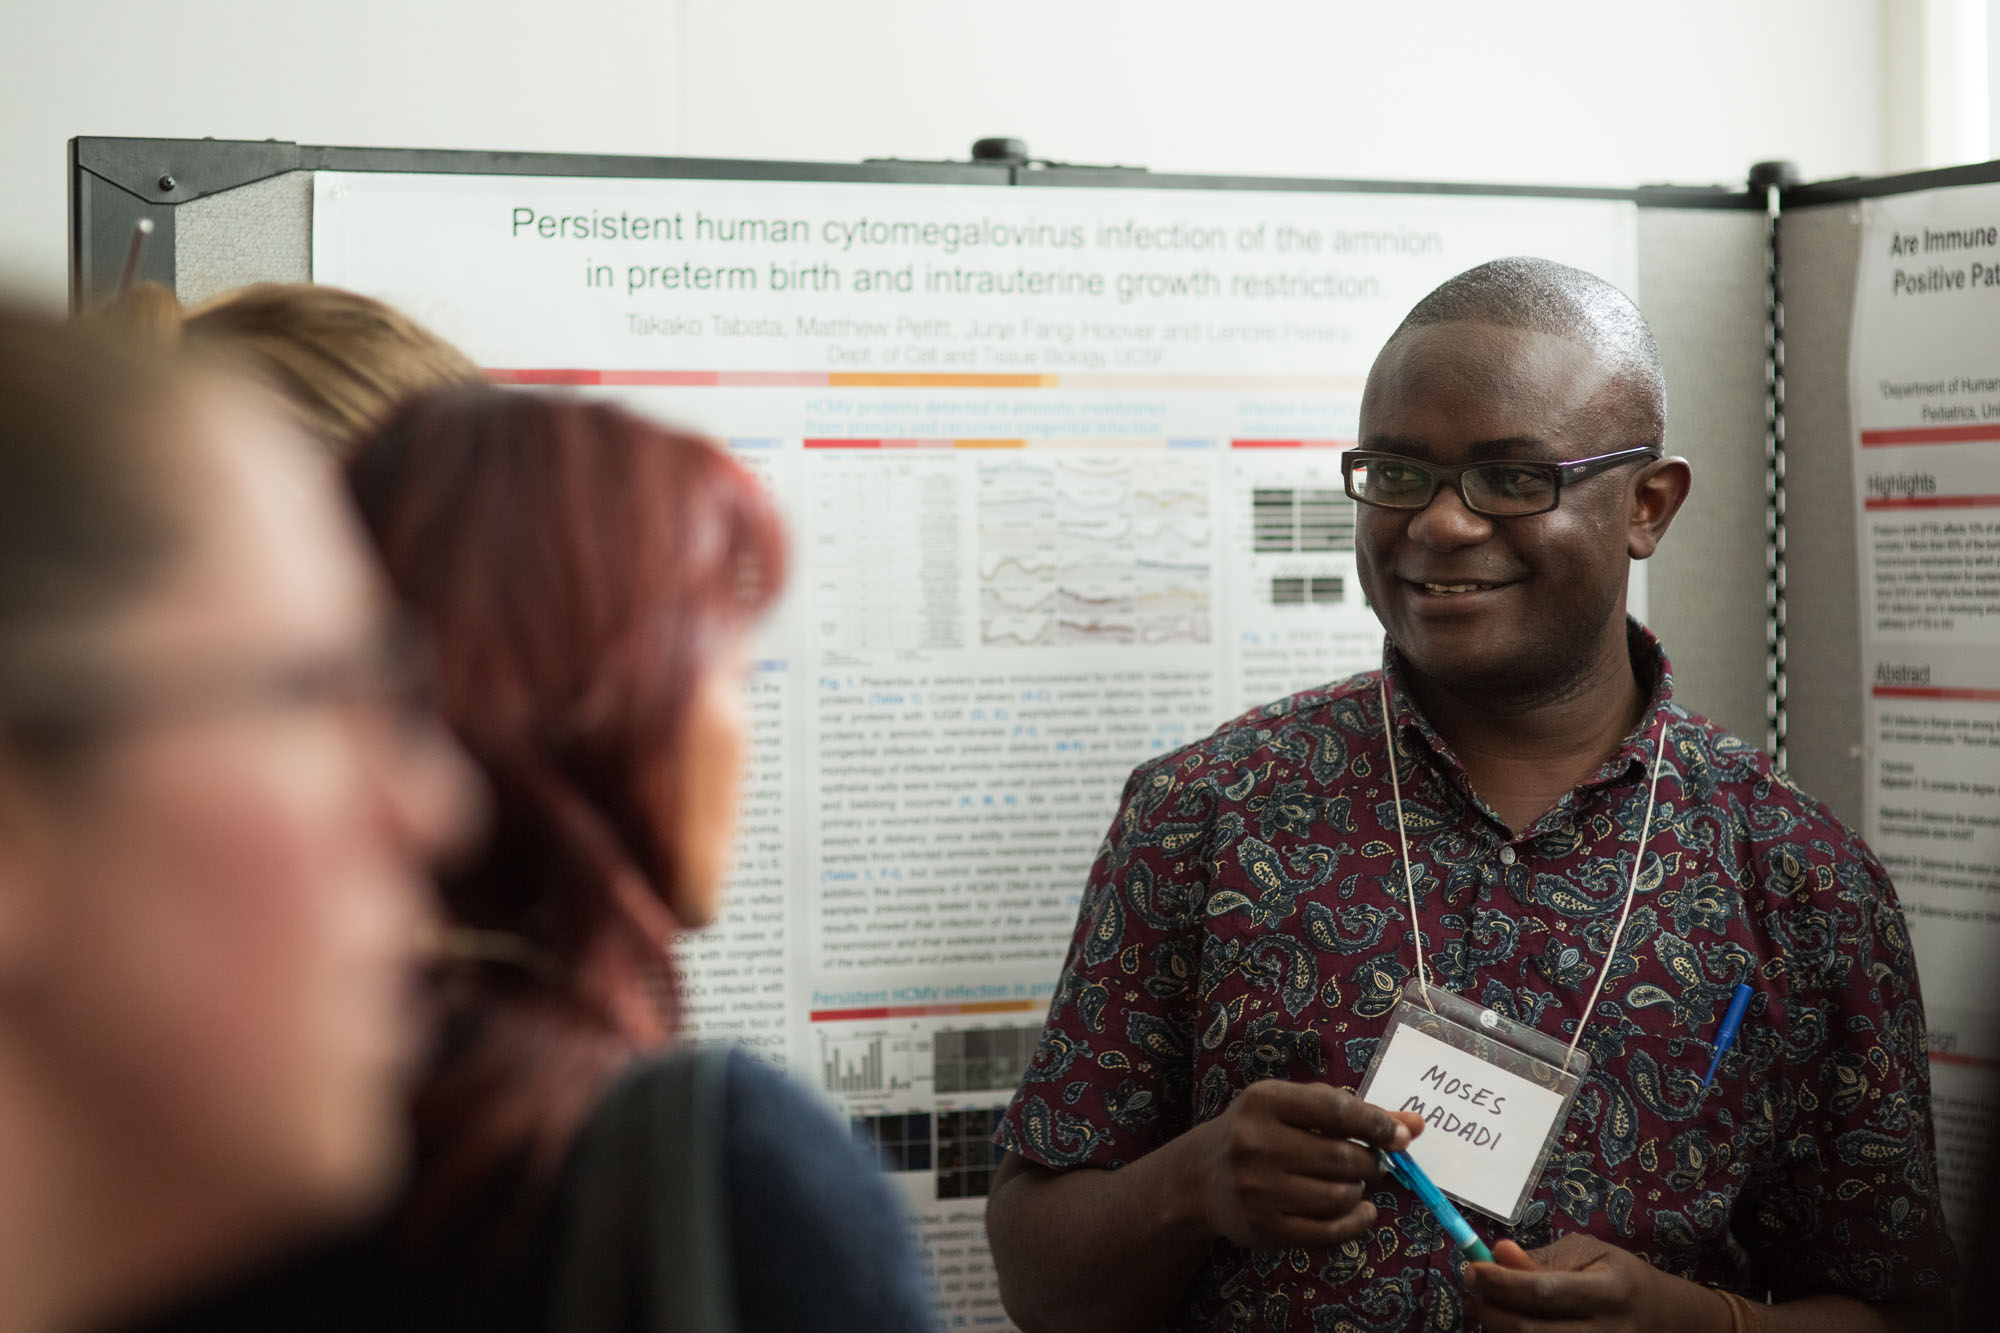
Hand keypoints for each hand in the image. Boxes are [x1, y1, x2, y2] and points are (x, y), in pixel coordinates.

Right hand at [1185, 1079, 1420, 1250]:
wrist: (1202, 1178)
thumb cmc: (1260, 1132)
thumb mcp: (1294, 1107)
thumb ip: (1354, 1113)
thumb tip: (1415, 1126)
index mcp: (1264, 1101)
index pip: (1337, 1110)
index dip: (1377, 1124)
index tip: (1399, 1136)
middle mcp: (1256, 1144)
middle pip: (1343, 1157)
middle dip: (1370, 1162)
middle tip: (1372, 1162)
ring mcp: (1258, 1190)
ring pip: (1340, 1195)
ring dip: (1358, 1191)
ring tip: (1351, 1183)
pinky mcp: (1265, 1228)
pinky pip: (1329, 1230)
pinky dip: (1356, 1222)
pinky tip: (1360, 1211)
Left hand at [1468, 1236, 1725, 1332]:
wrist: (1664, 1320)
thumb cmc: (1619, 1277)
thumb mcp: (1589, 1253)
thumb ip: (1542, 1258)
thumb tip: (1497, 1253)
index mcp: (1609, 1292)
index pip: (1544, 1292)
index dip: (1501, 1282)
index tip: (1471, 1269)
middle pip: (1528, 1330)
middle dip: (1491, 1307)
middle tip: (1479, 1285)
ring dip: (1500, 1326)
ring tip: (1501, 1303)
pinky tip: (1519, 1322)